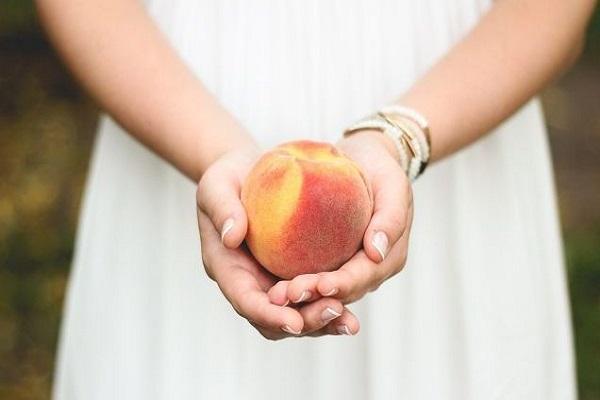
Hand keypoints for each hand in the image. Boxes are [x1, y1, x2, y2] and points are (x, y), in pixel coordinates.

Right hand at [196, 145, 359, 338]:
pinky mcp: (291, 271)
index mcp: (226, 266)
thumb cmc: (226, 176)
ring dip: (321, 321)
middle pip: (273, 318)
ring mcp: (270, 279)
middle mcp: (248, 281)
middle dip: (303, 322)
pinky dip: (331, 301)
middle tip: (335, 312)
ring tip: (349, 322)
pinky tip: (353, 300)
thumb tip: (233, 237)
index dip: (269, 314)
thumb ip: (223, 208)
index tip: (294, 321)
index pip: (246, 300)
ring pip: (296, 313)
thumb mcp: (217, 185)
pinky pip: (311, 294)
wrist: (243, 172)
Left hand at [268, 130, 412, 307]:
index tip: (321, 286)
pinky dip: (295, 284)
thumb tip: (377, 253)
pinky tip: (271, 287)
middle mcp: (369, 271)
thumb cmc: (380, 169)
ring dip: (302, 299)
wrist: (364, 160)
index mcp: (389, 258)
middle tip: (288, 294)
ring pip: (325, 293)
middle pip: (342, 292)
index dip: (343, 285)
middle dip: (316, 298)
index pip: (364, 276)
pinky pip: (312, 277)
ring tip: (276, 297)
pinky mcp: (327, 261)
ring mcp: (347, 269)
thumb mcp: (392, 184)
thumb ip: (391, 217)